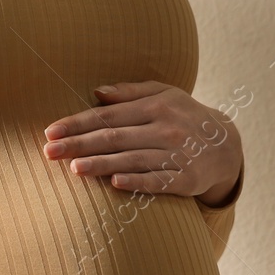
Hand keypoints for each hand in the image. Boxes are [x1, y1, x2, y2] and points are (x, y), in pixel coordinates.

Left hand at [42, 81, 243, 205]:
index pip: (108, 115)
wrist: (225, 146)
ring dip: (102, 164)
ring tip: (74, 168)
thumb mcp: (165, 94)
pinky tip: (115, 183)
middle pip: (115, 137)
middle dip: (79, 144)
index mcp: (156, 105)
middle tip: (49, 152)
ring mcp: (177, 154)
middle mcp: (166, 128)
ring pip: (132, 159)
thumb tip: (97, 92)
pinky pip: (158, 181)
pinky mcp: (186, 178)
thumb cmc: (185, 117)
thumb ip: (131, 92)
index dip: (78, 123)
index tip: (50, 131)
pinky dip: (137, 181)